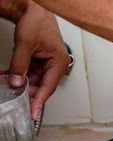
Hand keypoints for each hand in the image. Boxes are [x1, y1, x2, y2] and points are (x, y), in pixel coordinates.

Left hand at [3, 2, 68, 118]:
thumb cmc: (38, 21)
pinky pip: (28, 72)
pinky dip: (18, 74)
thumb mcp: (25, 44)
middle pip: (40, 85)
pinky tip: (8, 76)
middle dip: (25, 90)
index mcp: (58, 62)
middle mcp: (54, 64)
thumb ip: (20, 64)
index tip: (33, 112)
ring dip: (20, 82)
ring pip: (32, 79)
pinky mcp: (38, 60)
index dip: (39, 101)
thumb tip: (18, 82)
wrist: (34, 9)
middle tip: (14, 97)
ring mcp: (45, 63)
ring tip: (7, 83)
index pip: (48, 87)